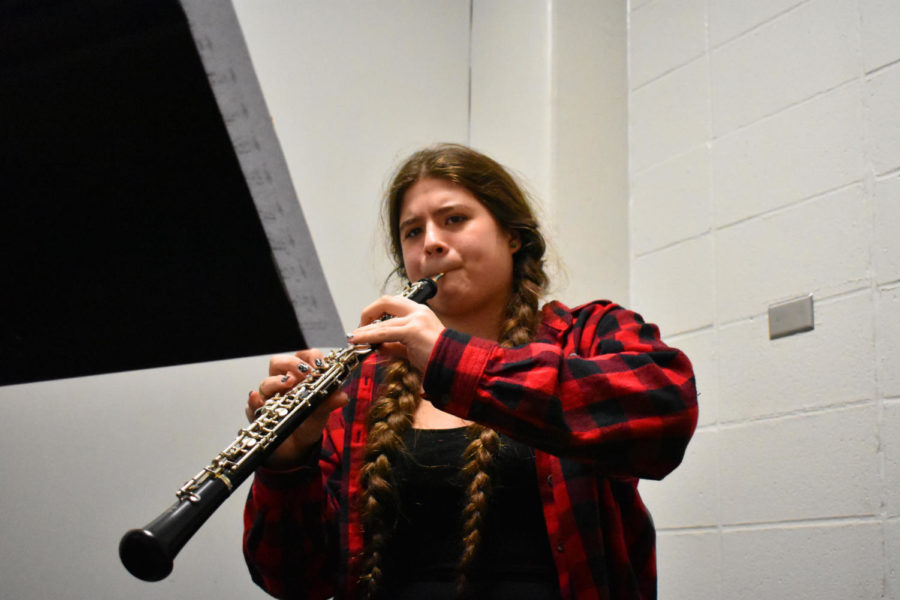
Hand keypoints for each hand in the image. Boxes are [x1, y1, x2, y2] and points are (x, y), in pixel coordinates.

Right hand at [245, 349, 348, 468]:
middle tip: (303, 373)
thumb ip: (331, 401)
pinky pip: (252, 405)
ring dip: (275, 382)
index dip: (309, 357)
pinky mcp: (259, 412)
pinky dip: (254, 403)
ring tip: (286, 385)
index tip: (318, 366)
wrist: (297, 446)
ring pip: (265, 383)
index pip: (303, 356)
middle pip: (278, 362)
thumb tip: (342, 397)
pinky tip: (259, 403)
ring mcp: (270, 396)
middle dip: (290, 363)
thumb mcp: (323, 411)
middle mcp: (283, 382)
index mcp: (301, 377)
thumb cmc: (309, 422)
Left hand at [348, 295, 444, 372]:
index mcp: (420, 312)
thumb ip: (394, 346)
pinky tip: (359, 340)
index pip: (393, 303)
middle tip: (358, 329)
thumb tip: (376, 347)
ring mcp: (416, 319)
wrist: (455, 365)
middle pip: (386, 301)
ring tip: (353, 338)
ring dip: (364, 330)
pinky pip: (384, 333)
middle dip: (368, 313)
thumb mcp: (411, 349)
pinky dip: (369, 337)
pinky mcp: (413, 330)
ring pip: (382, 322)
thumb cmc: (438, 358)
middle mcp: (418, 311)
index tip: (367, 325)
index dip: (376, 312)